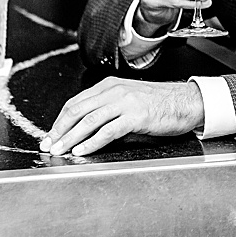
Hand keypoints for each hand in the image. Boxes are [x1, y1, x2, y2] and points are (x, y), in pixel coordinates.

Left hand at [41, 77, 205, 155]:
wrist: (186, 102)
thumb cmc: (159, 104)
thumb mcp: (128, 100)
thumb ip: (108, 108)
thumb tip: (85, 127)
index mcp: (109, 86)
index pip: (75, 102)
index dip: (60, 120)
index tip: (50, 134)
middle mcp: (114, 90)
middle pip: (77, 110)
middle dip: (59, 130)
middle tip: (49, 144)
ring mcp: (125, 102)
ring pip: (89, 120)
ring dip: (71, 137)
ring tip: (60, 150)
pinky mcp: (136, 115)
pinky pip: (108, 130)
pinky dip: (92, 142)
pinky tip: (82, 150)